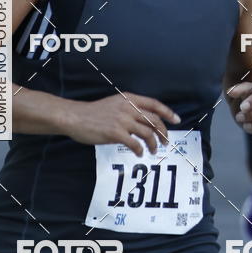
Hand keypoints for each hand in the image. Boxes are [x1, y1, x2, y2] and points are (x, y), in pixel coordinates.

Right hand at [65, 93, 180, 156]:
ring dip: (154, 144)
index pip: (155, 104)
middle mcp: (128, 108)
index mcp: (129, 99)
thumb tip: (144, 121)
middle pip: (154, 120)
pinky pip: (135, 144)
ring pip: (148, 133)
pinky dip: (140, 150)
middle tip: (165, 142)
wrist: (75, 117)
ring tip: (152, 151)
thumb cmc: (93, 113)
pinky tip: (139, 153)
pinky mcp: (115, 133)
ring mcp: (122, 120)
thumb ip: (129, 109)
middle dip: (163, 133)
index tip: (176, 120)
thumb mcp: (114, 103)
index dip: (168, 113)